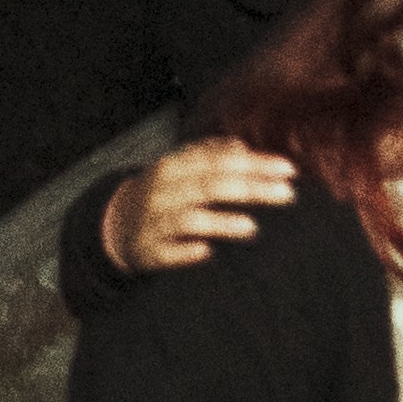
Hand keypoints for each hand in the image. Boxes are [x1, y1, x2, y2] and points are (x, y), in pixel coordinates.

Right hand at [103, 140, 294, 272]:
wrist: (113, 225)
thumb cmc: (160, 192)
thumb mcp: (180, 167)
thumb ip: (211, 154)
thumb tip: (243, 148)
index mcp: (176, 166)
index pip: (221, 160)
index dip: (255, 164)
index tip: (289, 170)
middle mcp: (165, 191)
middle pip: (212, 186)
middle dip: (251, 189)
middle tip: (288, 194)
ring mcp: (155, 222)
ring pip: (189, 220)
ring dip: (220, 222)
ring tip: (252, 228)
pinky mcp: (148, 252)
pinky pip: (167, 253)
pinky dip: (186, 253)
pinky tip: (207, 253)